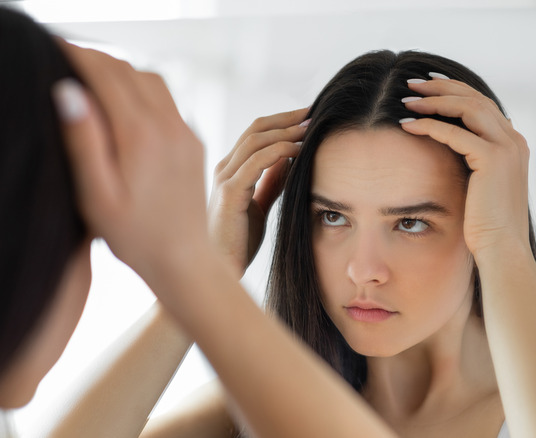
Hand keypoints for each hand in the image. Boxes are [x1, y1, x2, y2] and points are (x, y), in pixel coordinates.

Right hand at [53, 42, 206, 274]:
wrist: (184, 260)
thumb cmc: (134, 237)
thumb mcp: (97, 196)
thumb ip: (83, 141)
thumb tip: (68, 91)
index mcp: (140, 135)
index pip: (105, 74)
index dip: (76, 54)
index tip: (50, 44)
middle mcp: (169, 126)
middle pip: (128, 70)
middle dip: (96, 57)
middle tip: (64, 55)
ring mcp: (185, 132)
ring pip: (151, 79)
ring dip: (120, 69)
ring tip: (89, 74)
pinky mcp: (193, 142)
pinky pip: (167, 100)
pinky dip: (140, 87)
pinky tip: (122, 101)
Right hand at [208, 108, 308, 275]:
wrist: (221, 272)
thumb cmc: (238, 243)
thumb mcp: (259, 205)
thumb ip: (271, 182)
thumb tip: (290, 160)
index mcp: (230, 170)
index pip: (256, 133)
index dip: (282, 122)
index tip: (309, 117)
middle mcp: (224, 169)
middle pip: (256, 129)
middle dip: (287, 118)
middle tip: (314, 112)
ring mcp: (224, 179)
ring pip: (256, 140)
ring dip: (287, 131)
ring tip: (311, 128)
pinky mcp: (229, 193)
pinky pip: (257, 161)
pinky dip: (280, 151)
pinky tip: (300, 150)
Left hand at [400, 77, 530, 257]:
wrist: (502, 249)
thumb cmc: (486, 226)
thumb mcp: (480, 188)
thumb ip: (472, 164)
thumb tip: (451, 150)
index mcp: (513, 144)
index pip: (483, 104)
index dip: (455, 90)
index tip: (428, 85)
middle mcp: (514, 140)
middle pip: (475, 98)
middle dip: (442, 87)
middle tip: (412, 83)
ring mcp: (507, 148)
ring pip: (467, 107)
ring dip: (434, 101)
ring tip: (406, 99)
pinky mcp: (493, 159)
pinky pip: (455, 133)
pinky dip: (429, 125)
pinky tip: (407, 125)